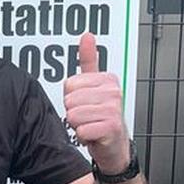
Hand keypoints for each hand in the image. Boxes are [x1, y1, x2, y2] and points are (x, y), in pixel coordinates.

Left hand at [63, 32, 129, 173]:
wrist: (115, 148)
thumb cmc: (102, 118)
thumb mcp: (95, 86)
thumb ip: (89, 61)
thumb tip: (87, 35)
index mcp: (107, 79)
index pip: (69, 85)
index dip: (72, 98)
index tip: (87, 104)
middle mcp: (113, 92)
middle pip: (69, 100)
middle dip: (74, 113)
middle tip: (89, 118)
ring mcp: (114, 109)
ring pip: (73, 115)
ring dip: (78, 126)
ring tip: (92, 126)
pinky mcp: (111, 128)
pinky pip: (81, 130)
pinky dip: (84, 137)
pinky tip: (94, 136)